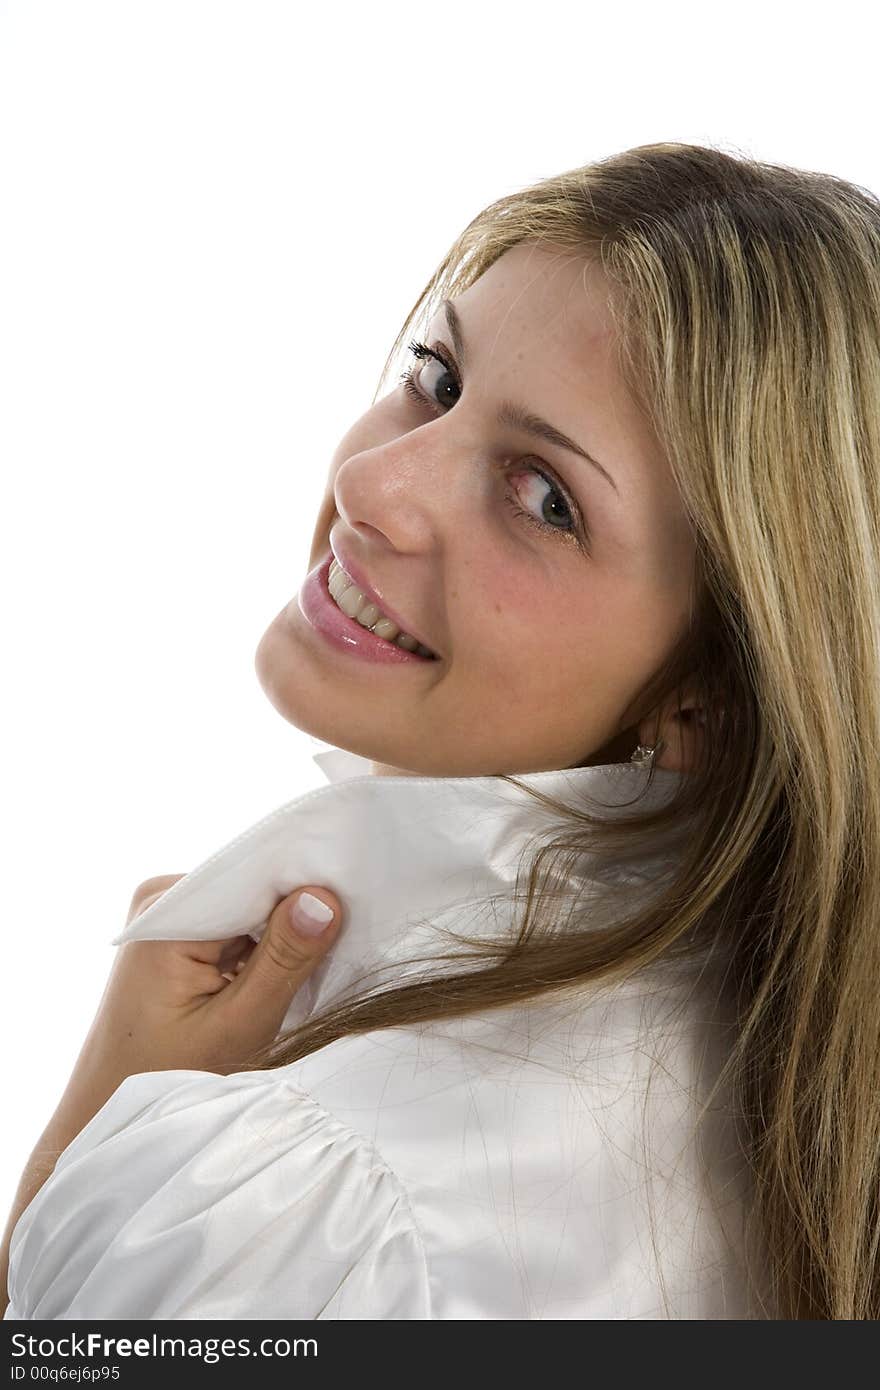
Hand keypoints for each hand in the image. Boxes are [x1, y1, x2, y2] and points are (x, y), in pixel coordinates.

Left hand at [0, 876, 343, 1315]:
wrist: (111, 1109)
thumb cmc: (170, 1080)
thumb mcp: (240, 1025)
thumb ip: (284, 960)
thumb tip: (325, 896)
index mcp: (166, 912)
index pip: (256, 875)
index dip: (309, 888)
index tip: (358, 902)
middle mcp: (161, 898)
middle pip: (254, 888)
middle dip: (298, 916)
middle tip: (344, 946)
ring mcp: (167, 914)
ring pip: (250, 907)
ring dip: (284, 935)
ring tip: (315, 967)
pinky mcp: (177, 934)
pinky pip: (236, 924)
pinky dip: (264, 947)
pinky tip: (283, 974)